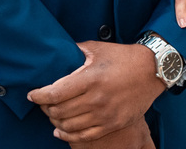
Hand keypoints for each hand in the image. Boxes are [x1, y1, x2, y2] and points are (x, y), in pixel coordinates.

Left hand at [28, 41, 162, 143]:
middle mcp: (97, 99)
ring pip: (69, 125)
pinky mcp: (113, 123)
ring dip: (55, 121)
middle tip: (42, 103)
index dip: (39, 96)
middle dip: (45, 108)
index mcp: (91, 78)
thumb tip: (58, 52)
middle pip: (59, 111)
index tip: (32, 94)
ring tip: (52, 114)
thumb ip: (76, 51)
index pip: (55, 93)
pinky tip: (61, 131)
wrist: (152, 70)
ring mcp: (105, 114)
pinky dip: (68, 135)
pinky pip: (85, 136)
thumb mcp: (98, 49)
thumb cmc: (123, 57)